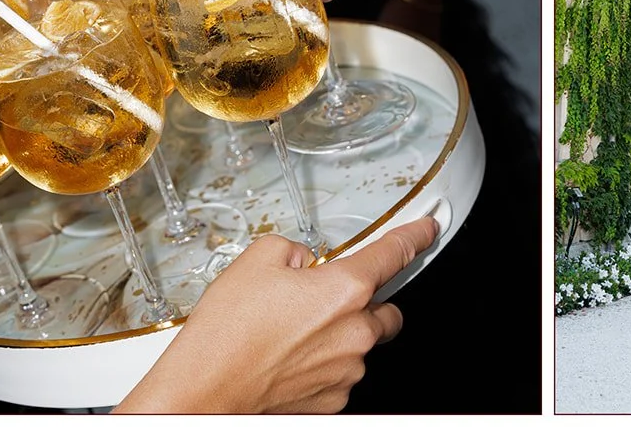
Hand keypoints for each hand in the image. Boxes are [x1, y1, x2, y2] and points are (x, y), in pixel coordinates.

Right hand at [114, 217, 438, 413]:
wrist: (201, 394)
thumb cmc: (226, 334)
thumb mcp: (259, 259)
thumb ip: (296, 250)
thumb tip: (306, 263)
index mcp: (344, 289)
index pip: (396, 252)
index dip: (416, 234)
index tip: (429, 228)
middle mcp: (354, 333)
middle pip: (386, 309)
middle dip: (367, 300)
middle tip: (328, 299)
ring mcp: (345, 372)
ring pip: (359, 344)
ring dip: (338, 334)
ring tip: (289, 334)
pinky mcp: (330, 402)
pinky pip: (339, 374)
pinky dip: (321, 363)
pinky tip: (287, 357)